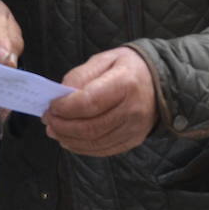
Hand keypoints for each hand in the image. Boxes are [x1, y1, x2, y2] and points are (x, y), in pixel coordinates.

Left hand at [42, 47, 156, 156]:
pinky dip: (82, 147)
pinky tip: (69, 140)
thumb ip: (81, 75)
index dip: (66, 107)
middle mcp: (132, 110)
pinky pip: (103, 150)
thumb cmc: (127, 67)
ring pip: (95, 142)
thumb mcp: (105, 59)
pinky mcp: (133, 140)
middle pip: (91, 127)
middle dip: (63, 125)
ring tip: (54, 130)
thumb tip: (61, 95)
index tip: (51, 105)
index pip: (90, 102)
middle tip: (48, 119)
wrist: (161, 82)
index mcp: (126, 83)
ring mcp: (134, 129)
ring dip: (69, 138)